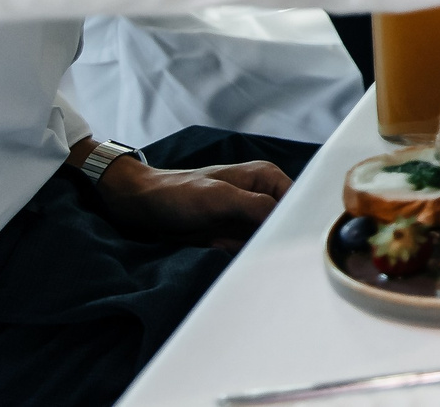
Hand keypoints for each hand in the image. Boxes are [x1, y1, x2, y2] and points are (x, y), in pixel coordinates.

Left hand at [91, 153, 291, 246]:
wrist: (140, 206)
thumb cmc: (178, 194)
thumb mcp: (218, 197)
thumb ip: (255, 206)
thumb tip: (287, 222)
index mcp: (266, 178)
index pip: (298, 202)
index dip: (300, 223)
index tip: (298, 247)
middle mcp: (261, 196)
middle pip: (285, 224)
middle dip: (277, 242)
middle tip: (268, 258)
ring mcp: (246, 217)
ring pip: (267, 240)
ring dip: (258, 253)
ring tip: (246, 260)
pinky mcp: (232, 234)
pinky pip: (248, 249)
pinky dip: (244, 258)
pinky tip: (237, 262)